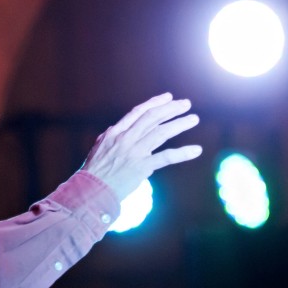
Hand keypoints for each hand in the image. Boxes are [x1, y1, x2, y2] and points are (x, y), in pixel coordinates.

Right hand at [81, 93, 201, 201]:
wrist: (91, 190)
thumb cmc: (94, 171)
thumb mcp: (99, 147)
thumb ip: (110, 136)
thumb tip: (117, 127)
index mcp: (114, 133)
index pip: (137, 113)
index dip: (154, 103)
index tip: (168, 97)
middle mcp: (125, 139)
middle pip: (152, 118)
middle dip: (170, 109)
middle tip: (186, 104)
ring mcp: (134, 152)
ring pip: (161, 133)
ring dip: (179, 124)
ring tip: (194, 119)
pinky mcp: (141, 167)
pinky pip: (166, 157)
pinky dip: (182, 153)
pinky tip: (196, 150)